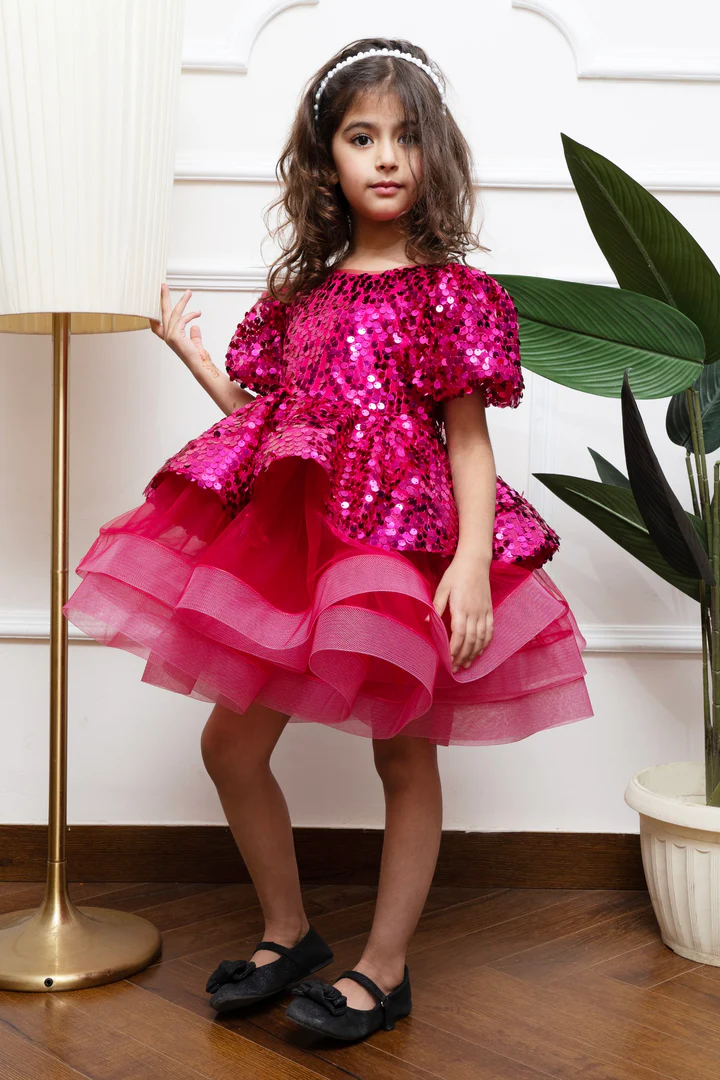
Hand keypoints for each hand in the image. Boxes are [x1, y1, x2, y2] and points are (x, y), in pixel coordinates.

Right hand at [149, 282, 209, 367]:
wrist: (200, 365)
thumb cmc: (198, 357)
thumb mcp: (195, 343)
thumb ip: (194, 335)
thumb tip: (195, 326)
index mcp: (169, 338)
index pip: (156, 324)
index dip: (154, 313)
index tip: (155, 300)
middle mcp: (166, 336)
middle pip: (163, 312)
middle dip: (163, 297)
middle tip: (163, 285)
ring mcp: (169, 336)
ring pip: (174, 313)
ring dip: (182, 301)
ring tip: (189, 292)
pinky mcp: (174, 336)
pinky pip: (182, 320)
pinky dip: (190, 315)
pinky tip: (198, 313)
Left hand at [432, 554, 493, 672]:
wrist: (475, 562)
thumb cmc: (456, 574)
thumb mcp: (442, 588)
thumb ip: (436, 606)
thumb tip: (426, 622)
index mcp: (461, 607)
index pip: (459, 634)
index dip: (454, 649)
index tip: (448, 660)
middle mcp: (475, 612)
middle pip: (471, 640)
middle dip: (463, 656)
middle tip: (455, 669)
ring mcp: (484, 612)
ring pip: (481, 638)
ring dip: (474, 653)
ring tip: (467, 665)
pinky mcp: (489, 610)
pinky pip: (490, 630)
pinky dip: (486, 643)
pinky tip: (480, 651)